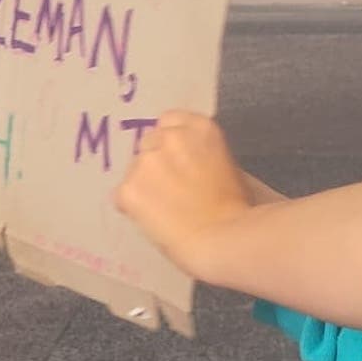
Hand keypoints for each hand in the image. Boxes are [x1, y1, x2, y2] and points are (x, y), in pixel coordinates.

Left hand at [115, 111, 255, 280]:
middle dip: (156, 163)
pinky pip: (123, 197)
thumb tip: (187, 166)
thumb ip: (202, 156)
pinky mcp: (128, 188)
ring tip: (163, 211)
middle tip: (170, 190)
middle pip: (149, 143)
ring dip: (143, 185)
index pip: (170, 121)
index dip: (171, 144)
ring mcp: (145, 161)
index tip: (177, 162)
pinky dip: (133, 208)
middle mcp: (169, 137)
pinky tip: (153, 222)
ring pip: (134, 170)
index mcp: (199, 128)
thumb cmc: (238, 211)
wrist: (223, 239)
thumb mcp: (227, 168)